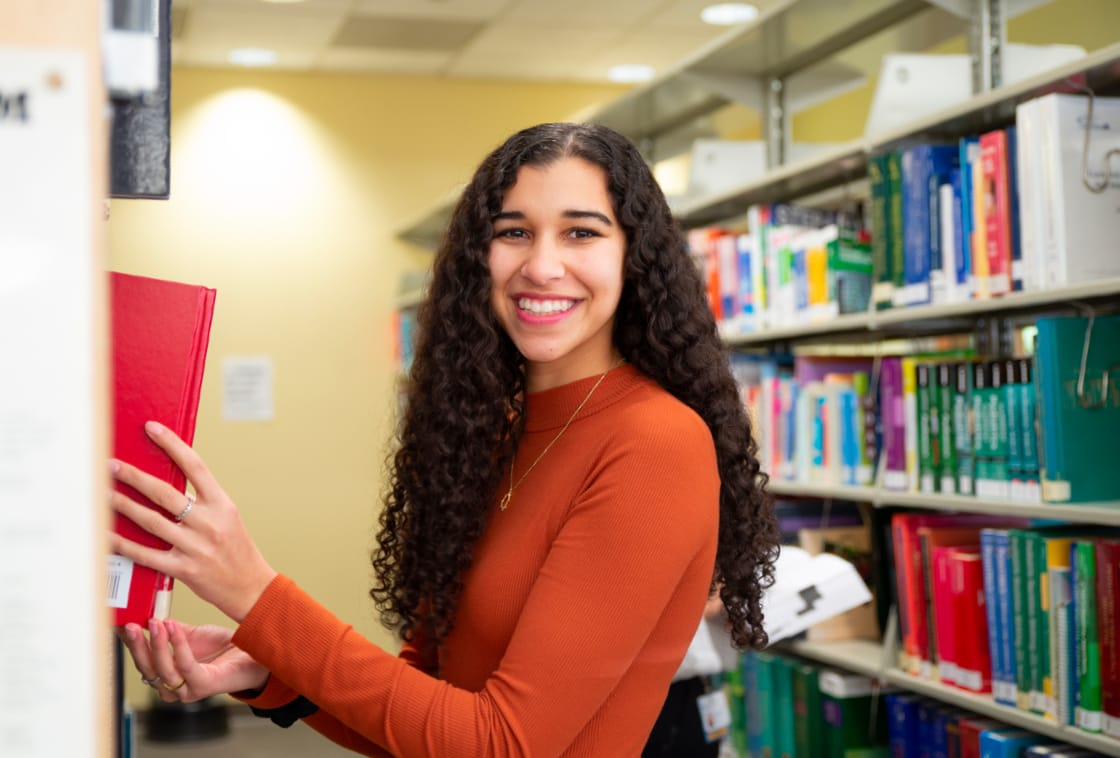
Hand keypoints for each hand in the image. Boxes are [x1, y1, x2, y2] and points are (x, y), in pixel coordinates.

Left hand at [109, 420, 276, 622]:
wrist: (250, 587)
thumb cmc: (237, 550)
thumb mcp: (227, 518)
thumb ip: (201, 502)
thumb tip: (166, 485)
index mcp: (222, 504)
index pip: (195, 466)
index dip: (172, 445)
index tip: (152, 429)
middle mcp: (209, 522)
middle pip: (165, 493)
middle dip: (134, 477)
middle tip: (112, 465)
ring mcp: (196, 547)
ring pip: (151, 521)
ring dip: (123, 505)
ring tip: (104, 494)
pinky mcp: (183, 569)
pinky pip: (146, 554)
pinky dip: (124, 544)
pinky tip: (108, 535)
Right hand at [119, 619, 269, 702]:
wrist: (252, 656)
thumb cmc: (221, 648)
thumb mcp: (189, 635)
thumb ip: (168, 629)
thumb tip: (147, 614)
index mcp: (164, 675)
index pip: (141, 659)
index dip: (130, 642)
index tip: (121, 622)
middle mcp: (170, 687)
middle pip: (146, 667)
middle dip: (137, 645)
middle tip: (132, 624)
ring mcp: (185, 690)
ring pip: (162, 669)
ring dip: (157, 644)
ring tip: (155, 622)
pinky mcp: (202, 686)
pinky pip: (185, 665)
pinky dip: (178, 645)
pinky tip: (174, 628)